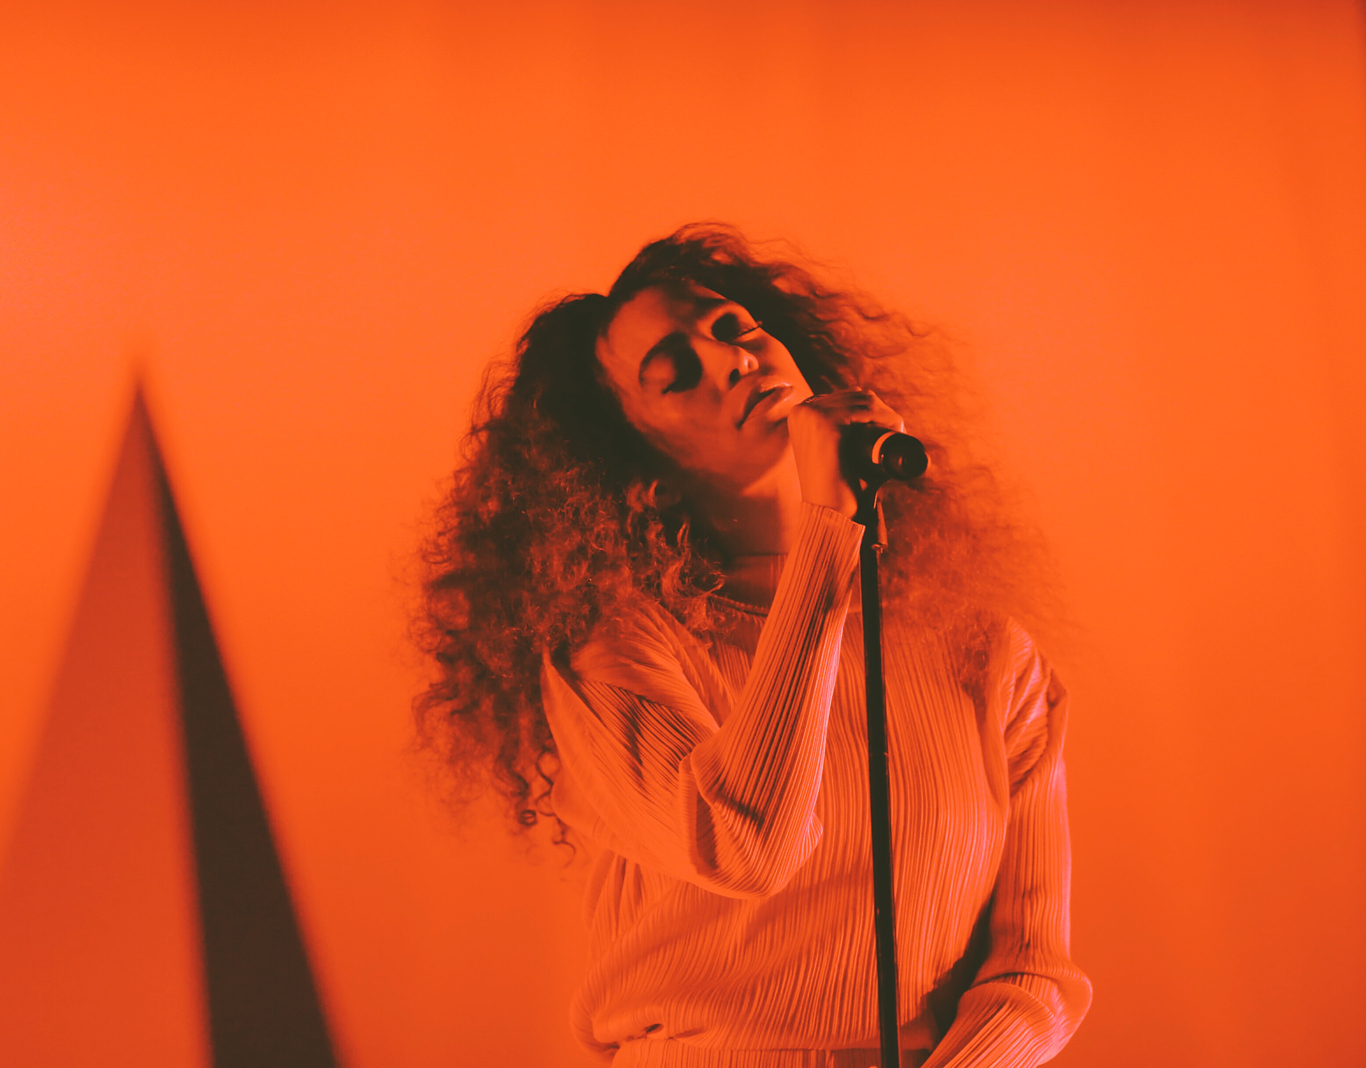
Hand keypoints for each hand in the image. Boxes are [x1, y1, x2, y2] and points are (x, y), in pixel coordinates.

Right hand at [787, 388, 905, 519]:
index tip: (890, 427)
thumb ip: (848, 438)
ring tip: (898, 432)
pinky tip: (895, 427)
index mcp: (801, 415)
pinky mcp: (825, 424)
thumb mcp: (837, 454)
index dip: (872, 409)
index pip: (844, 397)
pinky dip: (884, 416)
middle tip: (897, 431)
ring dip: (886, 413)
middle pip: (854, 395)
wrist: (830, 513)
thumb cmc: (837, 488)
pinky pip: (864, 410)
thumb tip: (880, 426)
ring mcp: (811, 415)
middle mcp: (802, 410)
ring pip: (863, 400)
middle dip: (881, 410)